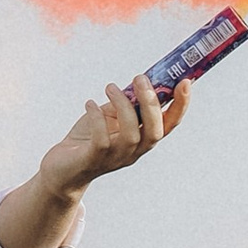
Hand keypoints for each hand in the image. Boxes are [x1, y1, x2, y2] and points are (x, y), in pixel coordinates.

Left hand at [37, 71, 187, 198]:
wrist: (62, 168)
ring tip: (109, 87)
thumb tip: (139, 80)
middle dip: (151, 103)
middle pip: (154, 132)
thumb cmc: (88, 139)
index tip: (185, 81)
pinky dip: (97, 118)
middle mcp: (133, 152)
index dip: (181, 105)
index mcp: (142, 139)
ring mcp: (114, 158)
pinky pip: (101, 141)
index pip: (169, 124)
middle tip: (139, 78)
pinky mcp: (93, 160)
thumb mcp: (109, 117)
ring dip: (123, 106)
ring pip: (131, 135)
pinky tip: (89, 104)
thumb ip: (125, 103)